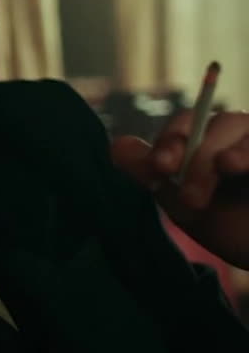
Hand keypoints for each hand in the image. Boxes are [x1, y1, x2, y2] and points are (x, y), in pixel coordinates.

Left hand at [111, 109, 248, 269]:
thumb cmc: (234, 229)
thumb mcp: (186, 207)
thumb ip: (153, 177)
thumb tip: (116, 146)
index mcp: (210, 140)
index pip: (184, 125)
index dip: (169, 142)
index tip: (160, 168)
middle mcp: (237, 133)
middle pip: (208, 123)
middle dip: (192, 158)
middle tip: (189, 200)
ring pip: (235, 124)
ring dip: (213, 160)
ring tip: (205, 197)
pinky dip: (245, 152)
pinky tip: (232, 165)